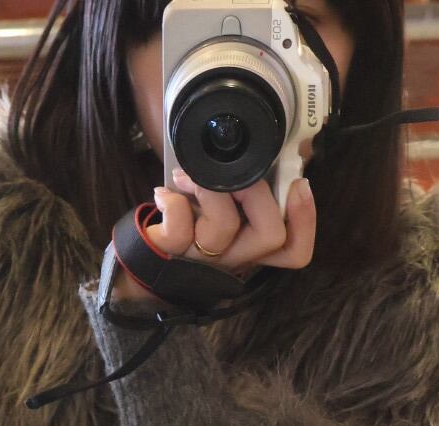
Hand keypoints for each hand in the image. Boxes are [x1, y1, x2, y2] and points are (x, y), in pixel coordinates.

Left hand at [110, 169, 315, 305]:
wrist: (133, 263)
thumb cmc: (180, 225)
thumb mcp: (218, 205)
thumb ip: (247, 186)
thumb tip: (278, 148)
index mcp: (248, 247)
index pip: (294, 252)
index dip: (305, 222)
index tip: (299, 185)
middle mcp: (231, 259)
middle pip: (271, 237)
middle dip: (257, 192)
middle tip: (233, 175)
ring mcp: (201, 260)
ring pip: (225, 228)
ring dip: (209, 188)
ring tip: (188, 177)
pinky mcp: (169, 255)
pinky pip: (180, 230)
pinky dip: (172, 202)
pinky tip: (164, 193)